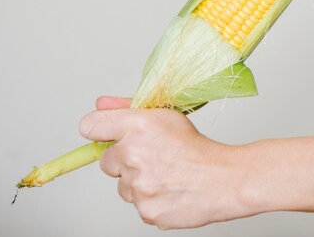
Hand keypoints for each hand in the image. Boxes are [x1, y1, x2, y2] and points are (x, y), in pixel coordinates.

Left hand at [79, 97, 243, 228]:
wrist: (222, 179)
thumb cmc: (195, 146)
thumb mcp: (164, 115)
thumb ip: (126, 107)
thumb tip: (99, 103)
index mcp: (137, 125)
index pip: (91, 126)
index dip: (98, 131)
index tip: (105, 135)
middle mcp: (132, 154)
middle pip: (105, 161)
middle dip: (123, 159)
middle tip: (150, 156)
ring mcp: (138, 185)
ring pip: (122, 185)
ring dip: (136, 181)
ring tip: (164, 174)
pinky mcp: (145, 210)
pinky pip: (137, 204)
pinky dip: (149, 199)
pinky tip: (168, 189)